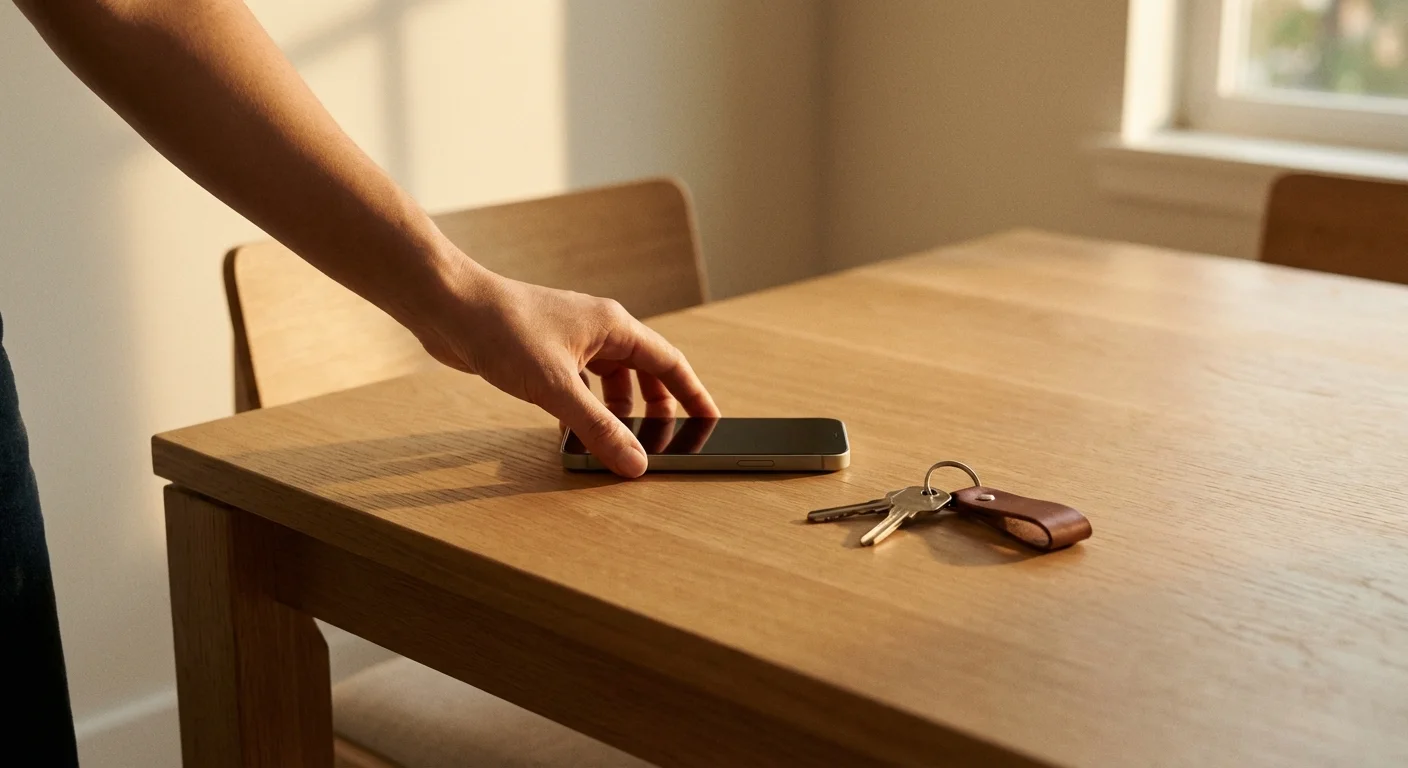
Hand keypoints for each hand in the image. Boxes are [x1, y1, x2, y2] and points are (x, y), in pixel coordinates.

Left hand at [411, 261, 719, 476]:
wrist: (448, 306)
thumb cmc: (502, 331)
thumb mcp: (556, 389)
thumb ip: (598, 429)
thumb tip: (635, 465)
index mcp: (614, 327)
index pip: (670, 363)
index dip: (693, 394)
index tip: (710, 421)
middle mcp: (599, 329)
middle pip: (644, 373)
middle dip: (656, 410)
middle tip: (663, 444)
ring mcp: (571, 339)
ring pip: (610, 380)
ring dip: (617, 412)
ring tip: (619, 444)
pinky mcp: (544, 352)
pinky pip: (580, 383)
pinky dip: (585, 408)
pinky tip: (575, 433)